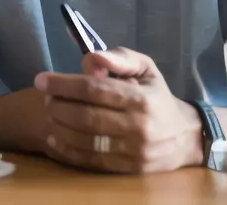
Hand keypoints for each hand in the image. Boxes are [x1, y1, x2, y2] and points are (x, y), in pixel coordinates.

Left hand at [33, 47, 203, 173]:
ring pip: (86, 141)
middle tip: (46, 99)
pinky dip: (68, 151)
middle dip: (58, 106)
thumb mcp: (145, 68)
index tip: (41, 80)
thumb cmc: (156, 95)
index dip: (63, 84)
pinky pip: (92, 161)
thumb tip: (93, 58)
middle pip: (85, 117)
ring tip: (49, 116)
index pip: (94, 89)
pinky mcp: (130, 169)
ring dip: (59, 128)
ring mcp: (135, 151)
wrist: (185, 136)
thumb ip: (119, 59)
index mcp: (141, 98)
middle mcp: (139, 126)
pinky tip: (54, 139)